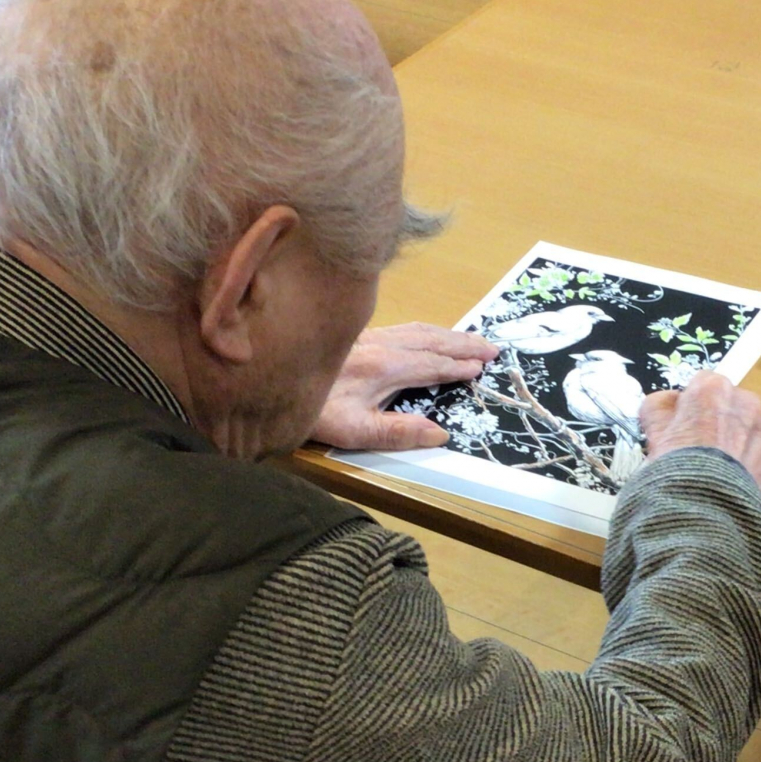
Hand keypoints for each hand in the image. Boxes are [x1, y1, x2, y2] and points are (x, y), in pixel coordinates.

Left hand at [311, 324, 497, 449]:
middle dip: (462, 344)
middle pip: (430, 340)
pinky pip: (401, 327)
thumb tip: (440, 434)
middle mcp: (380, 345)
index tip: (482, 367)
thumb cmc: (314, 412)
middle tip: (491, 348)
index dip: (459, 366)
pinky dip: (424, 330)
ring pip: (416, 330)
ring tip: (470, 339)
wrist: (269, 380)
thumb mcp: (356, 432)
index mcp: (385, 368)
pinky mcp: (355, 334)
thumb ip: (399, 433)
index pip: (432, 365)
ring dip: (447, 334)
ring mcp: (367, 336)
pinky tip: (425, 333)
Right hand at [639, 372, 760, 493]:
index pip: (703, 385)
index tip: (686, 428)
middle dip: (720, 422)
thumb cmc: (674, 467)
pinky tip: (738, 482)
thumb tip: (668, 402)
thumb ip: (659, 407)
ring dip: (740, 442)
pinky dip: (755, 463)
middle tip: (704, 452)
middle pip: (731, 405)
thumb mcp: (652, 433)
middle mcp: (746, 400)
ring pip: (751, 428)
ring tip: (723, 471)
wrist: (705, 510)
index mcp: (712, 389)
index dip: (693, 407)